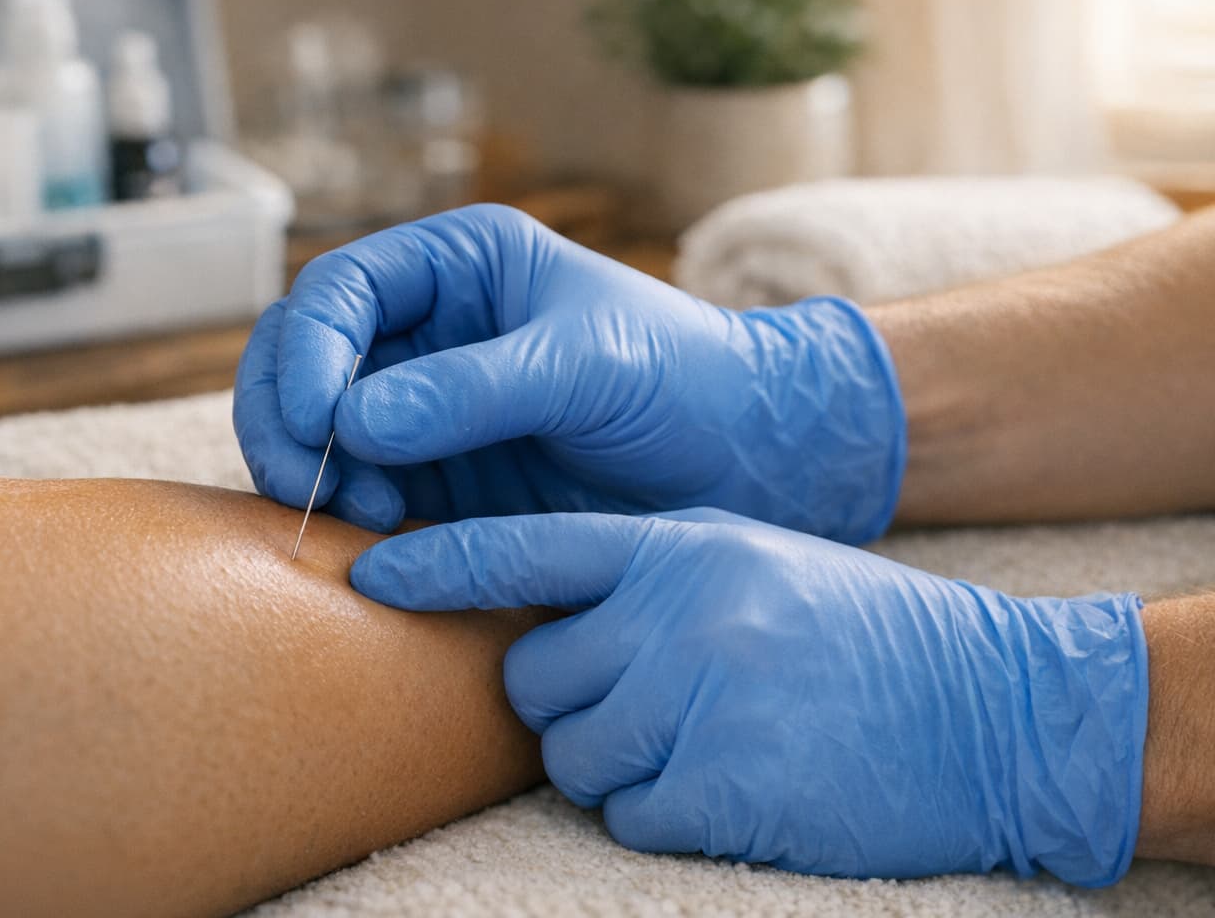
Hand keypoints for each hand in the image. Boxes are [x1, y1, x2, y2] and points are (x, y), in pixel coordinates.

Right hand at [233, 204, 904, 541]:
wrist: (745, 463)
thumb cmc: (684, 380)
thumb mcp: (587, 365)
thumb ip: (474, 389)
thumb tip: (352, 423)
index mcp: (457, 267)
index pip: (340, 292)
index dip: (310, 353)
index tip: (321, 423)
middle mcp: (425, 331)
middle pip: (301, 359)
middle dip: (287, 418)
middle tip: (309, 482)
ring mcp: (422, 408)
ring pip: (314, 431)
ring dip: (311, 472)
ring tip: (363, 517)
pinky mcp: (435, 479)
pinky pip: (357, 491)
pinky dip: (345, 514)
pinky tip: (377, 540)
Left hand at [350, 508, 1147, 885]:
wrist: (991, 706)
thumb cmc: (857, 633)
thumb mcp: (747, 563)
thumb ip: (645, 576)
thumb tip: (537, 614)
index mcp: (680, 545)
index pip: (523, 547)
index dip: (436, 564)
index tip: (366, 574)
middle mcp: (679, 611)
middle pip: (533, 676)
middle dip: (568, 699)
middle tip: (644, 699)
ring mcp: (700, 698)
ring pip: (572, 754)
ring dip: (616, 761)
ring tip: (702, 739)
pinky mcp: (724, 786)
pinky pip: (627, 814)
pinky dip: (663, 810)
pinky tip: (733, 780)